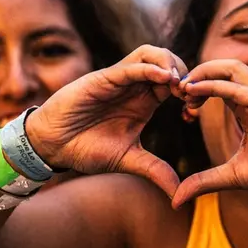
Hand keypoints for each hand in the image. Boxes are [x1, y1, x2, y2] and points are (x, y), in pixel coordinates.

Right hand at [24, 45, 187, 197]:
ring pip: (152, 53)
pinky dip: (150, 68)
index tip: (194, 111)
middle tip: (192, 95)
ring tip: (179, 86)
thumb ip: (155, 170)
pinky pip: (131, 66)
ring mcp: (119, 80)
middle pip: (169, 60)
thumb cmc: (86, 149)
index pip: (177, 81)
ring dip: (171, 63)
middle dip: (186, 73)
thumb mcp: (128, 160)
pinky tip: (164, 79)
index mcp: (145, 100)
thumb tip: (178, 194)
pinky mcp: (103, 78)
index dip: (191, 91)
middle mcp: (135, 86)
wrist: (52, 147)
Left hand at [174, 60, 247, 207]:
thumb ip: (204, 181)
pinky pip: (237, 87)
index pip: (220, 84)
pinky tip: (194, 92)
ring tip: (184, 88)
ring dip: (204, 73)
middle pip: (224, 68)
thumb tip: (176, 198)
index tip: (182, 107)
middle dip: (198, 73)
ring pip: (231, 68)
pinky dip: (213, 85)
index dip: (198, 89)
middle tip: (178, 92)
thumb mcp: (232, 176)